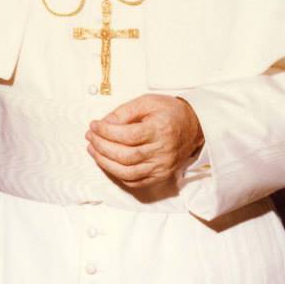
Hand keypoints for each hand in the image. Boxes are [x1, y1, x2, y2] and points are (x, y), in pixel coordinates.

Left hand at [86, 94, 203, 190]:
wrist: (194, 126)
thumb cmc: (169, 112)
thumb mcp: (148, 102)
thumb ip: (125, 111)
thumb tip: (104, 123)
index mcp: (160, 130)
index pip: (127, 135)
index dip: (106, 132)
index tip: (94, 125)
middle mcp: (162, 151)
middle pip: (125, 156)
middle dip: (102, 147)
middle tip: (90, 137)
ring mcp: (162, 167)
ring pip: (128, 173)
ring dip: (106, 163)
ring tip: (94, 150)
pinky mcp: (160, 176)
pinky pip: (135, 182)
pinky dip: (117, 175)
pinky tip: (107, 163)